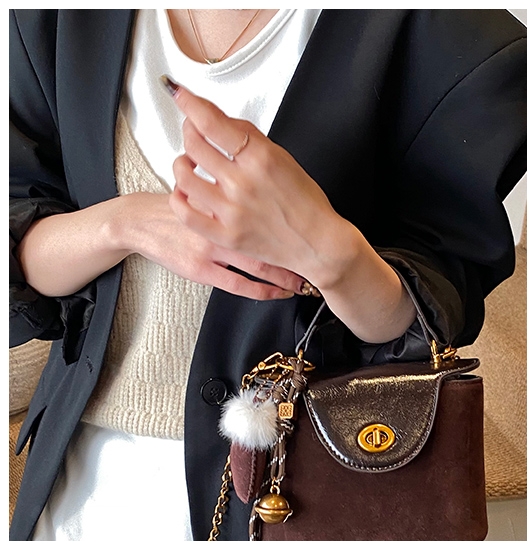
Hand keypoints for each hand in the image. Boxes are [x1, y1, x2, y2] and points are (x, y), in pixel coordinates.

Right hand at [113, 192, 306, 299]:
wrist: (142, 220)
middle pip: (270, 242)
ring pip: (258, 266)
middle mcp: (223, 224)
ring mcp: (212, 249)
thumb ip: (236, 197)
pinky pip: (238, 284)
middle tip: (317, 264)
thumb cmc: (179, 206)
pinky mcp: (201, 269)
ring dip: (284, 277)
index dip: (294, 228)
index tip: (315, 235)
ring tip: (303, 284)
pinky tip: (276, 293)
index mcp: (226, 201)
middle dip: (296, 256)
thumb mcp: (209, 192)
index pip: (269, 214)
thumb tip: (271, 201)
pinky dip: (262, 291)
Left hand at [161, 76, 416, 343]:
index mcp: (260, 159)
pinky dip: (178, 198)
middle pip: (194, 144)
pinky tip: (185, 192)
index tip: (180, 94)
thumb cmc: (307, 204)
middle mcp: (243, 184)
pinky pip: (185, 213)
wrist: (320, 245)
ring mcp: (232, 211)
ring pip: (184, 176)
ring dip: (182, 162)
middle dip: (189, 130)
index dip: (189, 103)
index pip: (211, 122)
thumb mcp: (284, 159)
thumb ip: (251, 138)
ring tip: (189, 163)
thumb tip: (220, 120)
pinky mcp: (226, 236)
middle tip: (193, 131)